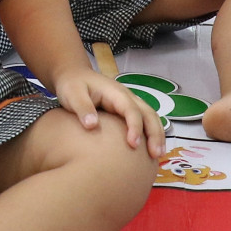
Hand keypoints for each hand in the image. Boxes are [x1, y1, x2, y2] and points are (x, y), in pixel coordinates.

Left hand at [50, 67, 166, 156]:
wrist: (73, 75)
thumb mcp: (72, 94)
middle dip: (154, 133)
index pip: (131, 109)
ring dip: (157, 135)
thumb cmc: (72, 85)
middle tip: (155, 154)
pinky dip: (151, 134)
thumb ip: (82, 108)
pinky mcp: (127, 110)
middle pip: (148, 113)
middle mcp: (127, 97)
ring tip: (158, 155)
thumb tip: (92, 126)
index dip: (134, 126)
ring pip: (150, 117)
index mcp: (115, 92)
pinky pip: (144, 121)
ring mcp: (129, 103)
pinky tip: (150, 150)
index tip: (133, 145)